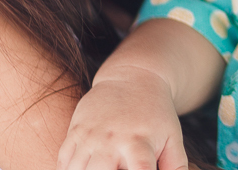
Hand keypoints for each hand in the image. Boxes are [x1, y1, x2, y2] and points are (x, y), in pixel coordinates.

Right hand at [57, 68, 187, 169]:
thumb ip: (175, 165)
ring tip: (101, 169)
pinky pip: (63, 162)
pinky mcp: (74, 132)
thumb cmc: (155, 113)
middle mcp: (112, 141)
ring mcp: (89, 136)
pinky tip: (82, 169)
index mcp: (139, 143)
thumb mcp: (172, 136)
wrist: (132, 77)